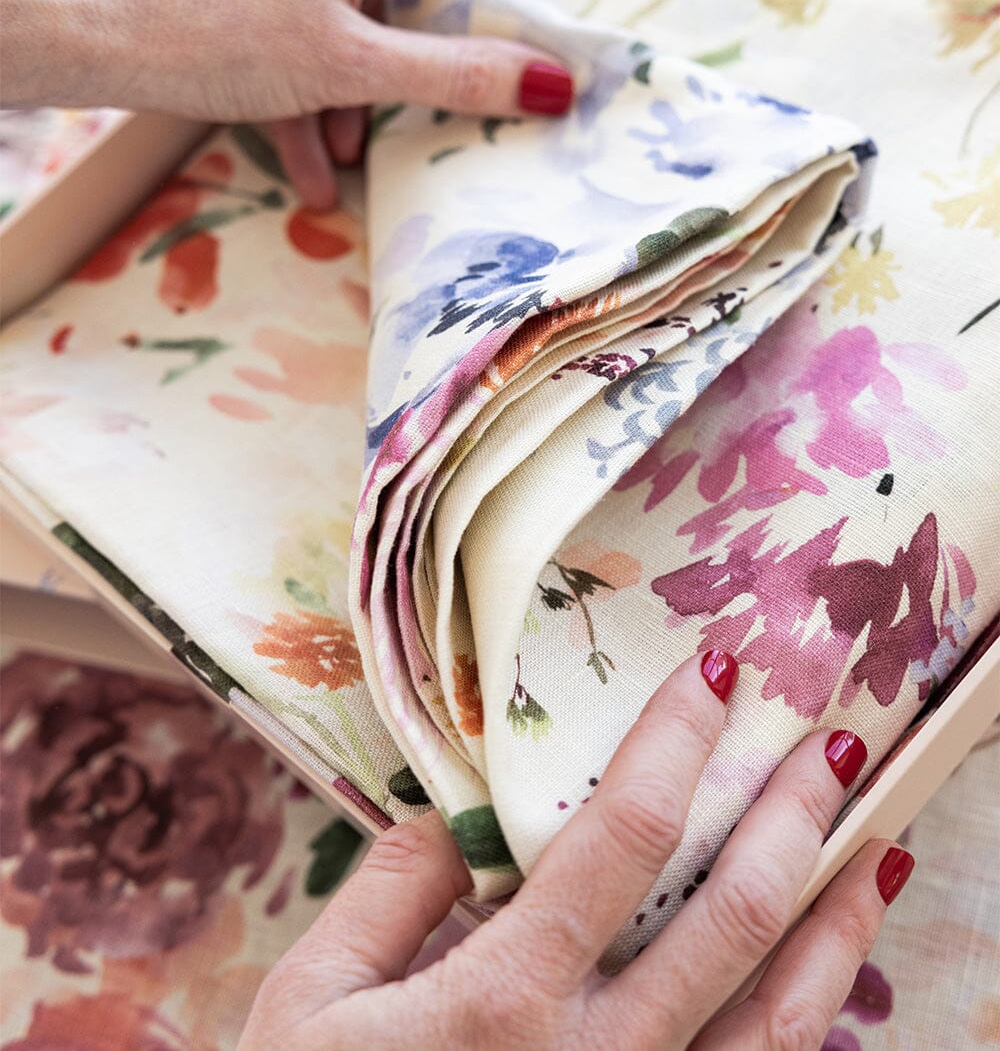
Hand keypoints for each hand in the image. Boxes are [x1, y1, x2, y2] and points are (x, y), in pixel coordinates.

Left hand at [0, 0, 573, 207]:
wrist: (87, 23)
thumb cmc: (226, 30)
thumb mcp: (354, 66)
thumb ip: (457, 78)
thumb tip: (553, 88)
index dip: (516, 14)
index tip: (519, 81)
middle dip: (427, 72)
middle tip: (437, 128)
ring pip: (362, 24)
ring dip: (364, 99)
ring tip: (347, 162)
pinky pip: (310, 35)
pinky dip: (316, 96)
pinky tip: (309, 169)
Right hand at [238, 653, 912, 1049]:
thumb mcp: (312, 995)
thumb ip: (390, 889)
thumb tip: (463, 813)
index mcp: (505, 998)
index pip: (622, 837)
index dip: (677, 742)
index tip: (714, 673)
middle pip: (728, 915)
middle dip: (789, 815)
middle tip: (828, 741)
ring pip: (776, 1017)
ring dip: (833, 922)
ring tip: (873, 847)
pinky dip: (811, 1017)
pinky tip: (832, 968)